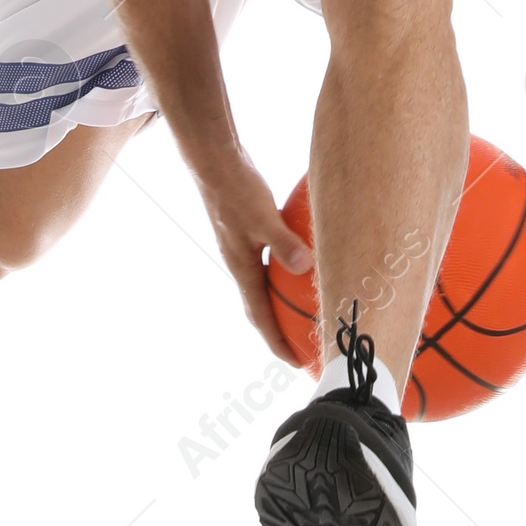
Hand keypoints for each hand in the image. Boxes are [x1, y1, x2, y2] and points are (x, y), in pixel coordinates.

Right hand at [197, 150, 313, 363]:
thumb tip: (306, 266)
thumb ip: (283, 242)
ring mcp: (245, 249)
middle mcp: (242, 264)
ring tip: (310, 315)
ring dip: (284, 304)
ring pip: (267, 286)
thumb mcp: (261, 217)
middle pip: (262, 308)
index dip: (277, 343)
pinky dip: (289, 271)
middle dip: (281, 332)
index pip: (260, 317)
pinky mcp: (251, 232)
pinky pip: (273, 262)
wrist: (214, 161)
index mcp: (242, 269)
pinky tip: (311, 262)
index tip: (295, 364)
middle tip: (305, 349)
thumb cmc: (236, 189)